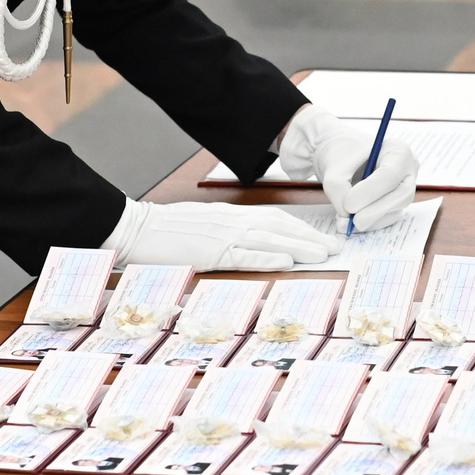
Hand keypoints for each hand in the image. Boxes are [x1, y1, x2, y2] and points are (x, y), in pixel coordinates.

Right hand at [108, 199, 342, 270]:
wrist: (139, 227)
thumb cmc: (169, 229)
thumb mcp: (205, 225)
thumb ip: (229, 231)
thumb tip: (252, 241)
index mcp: (233, 215)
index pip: (276, 219)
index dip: (301, 228)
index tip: (321, 236)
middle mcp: (234, 222)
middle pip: (280, 227)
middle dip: (310, 237)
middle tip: (335, 246)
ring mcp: (224, 237)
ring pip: (270, 240)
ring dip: (299, 246)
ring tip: (322, 254)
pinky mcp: (211, 253)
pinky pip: (244, 255)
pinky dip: (267, 257)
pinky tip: (286, 260)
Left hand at [274, 104, 419, 232]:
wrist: (334, 151)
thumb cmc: (337, 151)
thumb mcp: (334, 166)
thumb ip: (339, 188)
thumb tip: (346, 215)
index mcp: (397, 150)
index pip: (390, 173)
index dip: (372, 191)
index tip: (350, 203)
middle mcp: (408, 168)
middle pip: (399, 193)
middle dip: (375, 210)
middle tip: (353, 223)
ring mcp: (404, 186)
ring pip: (396, 208)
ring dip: (374, 219)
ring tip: (350, 226)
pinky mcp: (395, 201)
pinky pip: (389, 216)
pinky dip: (373, 223)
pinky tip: (354, 225)